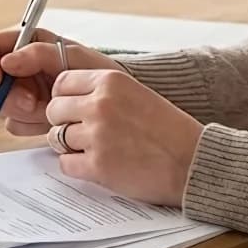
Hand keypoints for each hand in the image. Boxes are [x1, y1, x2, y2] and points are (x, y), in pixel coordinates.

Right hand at [0, 28, 124, 135]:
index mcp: (27, 44)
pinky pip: (14, 124)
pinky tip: (48, 120)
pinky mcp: (27, 115)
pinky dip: (30, 125)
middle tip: (34, 103)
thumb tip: (6, 62)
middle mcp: (20, 67)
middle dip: (10, 96)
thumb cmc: (98, 72)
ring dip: (24, 112)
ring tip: (49, 108)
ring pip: (1, 105)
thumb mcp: (73, 56)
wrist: (112, 104)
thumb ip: (38, 54)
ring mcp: (22, 92)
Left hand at [45, 69, 201, 207]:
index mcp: (111, 81)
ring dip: (70, 145)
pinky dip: (77, 166)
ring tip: (96, 148)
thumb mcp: (135, 93)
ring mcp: (98, 135)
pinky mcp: (98, 166)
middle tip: (84, 132)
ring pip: (56, 137)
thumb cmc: (168, 129)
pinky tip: (99, 164)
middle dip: (64, 122)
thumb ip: (103, 91)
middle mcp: (101, 104)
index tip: (74, 108)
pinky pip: (65, 164)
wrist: (193, 161)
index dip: (65, 97)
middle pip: (54, 109)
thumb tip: (64, 97)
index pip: (62, 82)